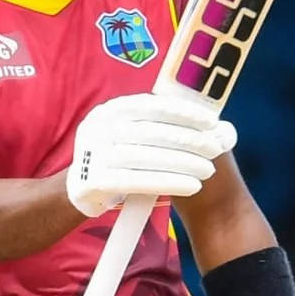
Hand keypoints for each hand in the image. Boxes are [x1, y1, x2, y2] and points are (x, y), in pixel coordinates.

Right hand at [66, 92, 236, 217]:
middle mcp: (99, 128)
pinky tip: (193, 186)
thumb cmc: (116, 159)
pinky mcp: (94, 180)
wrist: (79, 190)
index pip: (152, 105)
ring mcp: (94, 154)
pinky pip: (138, 181)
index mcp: (110, 110)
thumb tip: (211, 127)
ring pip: (147, 156)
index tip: (212, 121)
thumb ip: (156, 127)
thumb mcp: (127, 134)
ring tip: (208, 169)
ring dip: (183, 163)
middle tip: (215, 149)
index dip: (184, 112)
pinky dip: (169, 183)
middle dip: (189, 140)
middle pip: (153, 132)